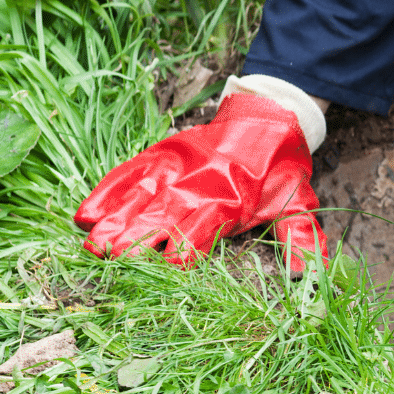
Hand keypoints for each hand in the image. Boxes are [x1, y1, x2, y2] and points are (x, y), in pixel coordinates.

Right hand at [74, 94, 327, 273]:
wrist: (266, 118)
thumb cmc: (279, 169)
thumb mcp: (296, 203)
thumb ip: (300, 238)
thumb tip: (309, 275)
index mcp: (230, 203)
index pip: (201, 233)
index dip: (185, 252)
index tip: (167, 268)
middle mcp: (197, 187)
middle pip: (161, 218)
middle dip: (136, 240)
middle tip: (111, 260)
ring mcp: (173, 169)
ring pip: (138, 199)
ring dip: (114, 223)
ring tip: (93, 246)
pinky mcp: (157, 155)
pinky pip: (127, 175)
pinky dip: (106, 193)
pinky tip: (85, 215)